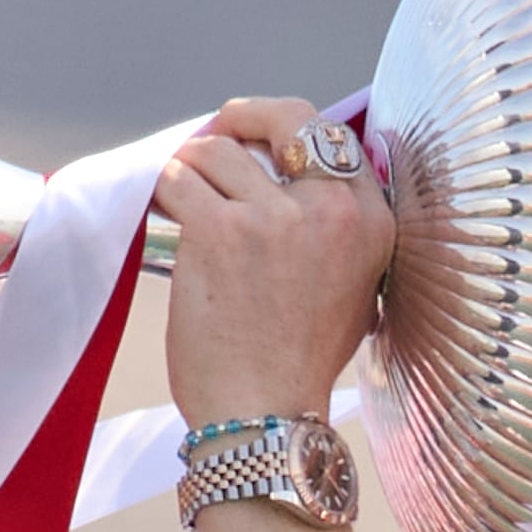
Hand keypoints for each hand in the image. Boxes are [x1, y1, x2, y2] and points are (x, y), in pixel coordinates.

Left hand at [157, 94, 393, 427]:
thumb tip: (299, 187)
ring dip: (190, 164)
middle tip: (216, 132)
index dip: (289, 130)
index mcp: (371, 223)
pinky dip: (162, 189)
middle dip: (246, 115)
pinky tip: (160, 209)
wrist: (264, 415)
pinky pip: (178, 180)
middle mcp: (331, 210)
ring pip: (219, 150)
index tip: (261, 141)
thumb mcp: (353, 292)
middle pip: (288, 118)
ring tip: (180, 190)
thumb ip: (339, 234)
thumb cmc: (297, 366)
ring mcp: (273, 217)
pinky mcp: (218, 231)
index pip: (335, 137)